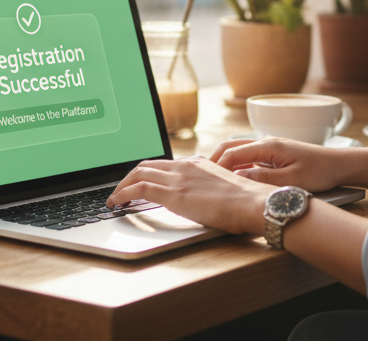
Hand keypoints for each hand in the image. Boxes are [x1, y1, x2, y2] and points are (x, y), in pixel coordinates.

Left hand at [106, 156, 272, 234]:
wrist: (253, 203)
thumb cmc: (246, 203)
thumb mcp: (223, 190)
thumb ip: (208, 190)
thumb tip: (202, 202)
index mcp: (197, 163)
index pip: (164, 164)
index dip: (147, 173)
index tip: (139, 182)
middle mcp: (185, 166)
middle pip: (147, 164)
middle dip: (129, 176)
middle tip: (121, 190)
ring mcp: (178, 178)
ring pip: (138, 173)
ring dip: (121, 185)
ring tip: (114, 198)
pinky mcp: (173, 194)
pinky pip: (138, 188)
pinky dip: (122, 193)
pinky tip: (116, 202)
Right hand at [211, 138, 347, 191]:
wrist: (340, 165)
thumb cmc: (320, 172)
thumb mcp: (291, 180)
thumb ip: (263, 179)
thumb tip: (237, 179)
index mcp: (269, 146)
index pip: (233, 154)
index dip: (217, 167)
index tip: (206, 181)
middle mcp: (267, 142)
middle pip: (231, 147)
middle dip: (214, 160)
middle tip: (200, 176)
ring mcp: (271, 147)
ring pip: (240, 151)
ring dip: (225, 161)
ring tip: (212, 178)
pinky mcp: (275, 154)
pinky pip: (250, 157)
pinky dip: (238, 165)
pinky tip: (234, 178)